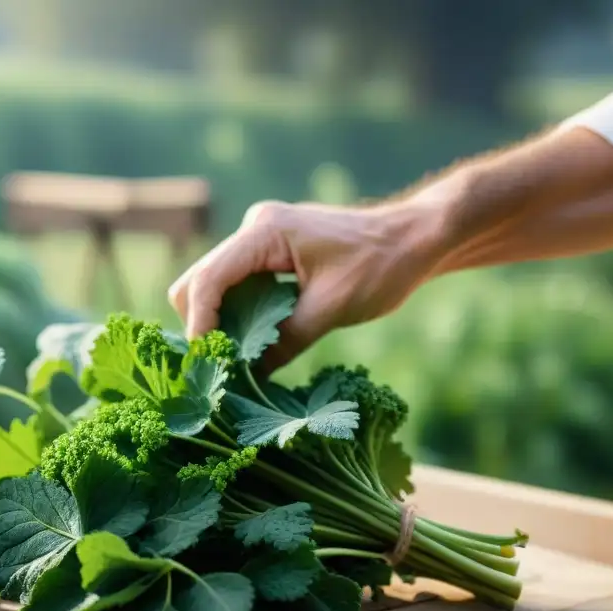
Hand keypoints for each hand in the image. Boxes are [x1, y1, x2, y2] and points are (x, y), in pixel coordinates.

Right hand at [167, 199, 444, 370]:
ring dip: (219, 323)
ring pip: (212, 286)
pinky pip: (236, 288)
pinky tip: (253, 345)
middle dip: (202, 325)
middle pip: (198, 281)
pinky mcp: (269, 254)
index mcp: (265, 232)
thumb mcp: (331, 309)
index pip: (208, 279)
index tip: (206, 363)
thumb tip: (248, 378)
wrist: (414, 238)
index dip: (199, 324)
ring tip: (235, 361)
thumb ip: (284, 341)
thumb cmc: (381, 266)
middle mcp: (254, 230)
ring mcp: (259, 240)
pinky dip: (237, 317)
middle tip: (219, 367)